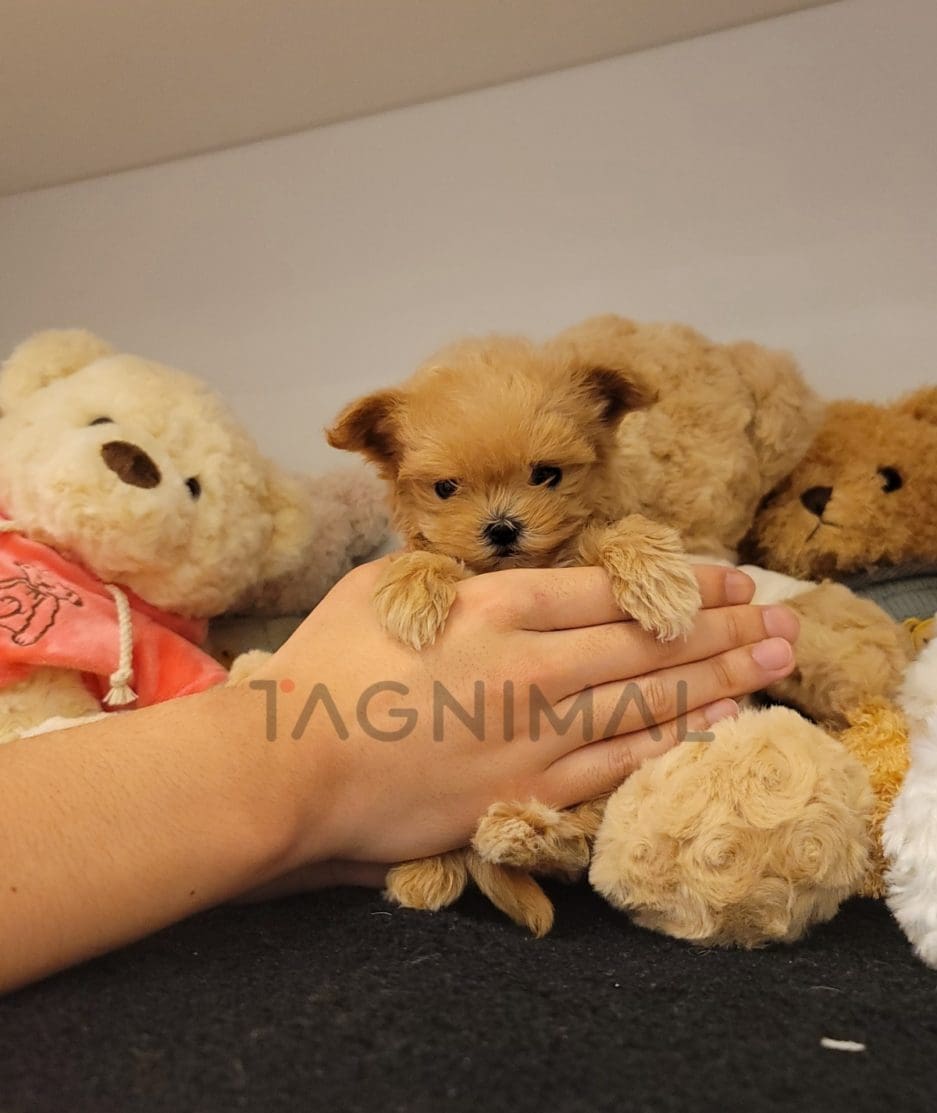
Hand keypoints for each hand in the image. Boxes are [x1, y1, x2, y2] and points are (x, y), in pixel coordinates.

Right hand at [249, 557, 798, 882]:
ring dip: (721, 676)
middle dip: (723, 623)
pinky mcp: (527, 790)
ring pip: (648, 698)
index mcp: (496, 606)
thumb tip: (499, 578)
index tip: (728, 576)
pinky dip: (674, 740)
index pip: (612, 588)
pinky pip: (618, 761)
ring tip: (775, 659)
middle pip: (648, 639)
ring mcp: (536, 732)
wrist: (290, 769)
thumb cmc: (324, 671)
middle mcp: (532, 664)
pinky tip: (720, 724)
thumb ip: (456, 580)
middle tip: (781, 615)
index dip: (679, 580)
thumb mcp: (385, 590)